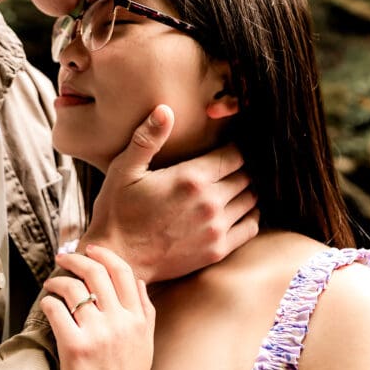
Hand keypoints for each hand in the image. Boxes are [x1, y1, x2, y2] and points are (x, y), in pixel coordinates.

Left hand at [41, 245, 154, 369]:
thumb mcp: (146, 345)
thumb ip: (145, 312)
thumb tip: (138, 282)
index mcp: (138, 319)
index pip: (123, 272)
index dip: (104, 255)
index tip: (89, 249)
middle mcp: (121, 322)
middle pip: (97, 273)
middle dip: (76, 259)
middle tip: (62, 258)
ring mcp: (98, 334)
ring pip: (73, 288)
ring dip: (57, 281)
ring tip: (51, 284)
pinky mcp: (75, 347)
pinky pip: (56, 309)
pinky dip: (48, 302)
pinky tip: (46, 306)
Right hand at [80, 105, 258, 283]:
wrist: (117, 259)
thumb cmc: (117, 212)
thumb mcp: (125, 170)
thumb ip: (147, 138)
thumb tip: (165, 109)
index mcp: (191, 178)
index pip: (234, 154)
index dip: (232, 148)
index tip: (224, 149)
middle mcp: (210, 202)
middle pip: (246, 176)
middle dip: (239, 169)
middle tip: (227, 168)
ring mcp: (216, 228)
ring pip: (252, 200)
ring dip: (245, 191)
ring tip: (231, 188)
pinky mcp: (217, 250)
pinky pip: (251, 227)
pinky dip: (249, 215)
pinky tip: (235, 211)